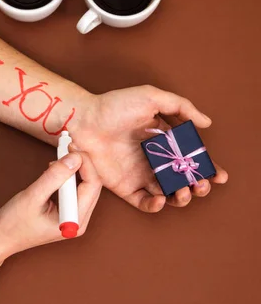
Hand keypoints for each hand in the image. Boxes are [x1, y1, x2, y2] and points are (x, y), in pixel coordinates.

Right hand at [0, 152, 101, 283]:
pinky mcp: (68, 212)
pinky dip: (67, 176)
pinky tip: (54, 170)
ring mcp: (75, 217)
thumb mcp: (32, 196)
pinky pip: (75, 189)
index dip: (84, 162)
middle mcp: (80, 220)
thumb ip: (54, 177)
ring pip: (85, 185)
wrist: (0, 239)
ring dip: (73, 168)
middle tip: (66, 146)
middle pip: (93, 184)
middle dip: (81, 163)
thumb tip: (74, 158)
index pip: (92, 185)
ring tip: (58, 157)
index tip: (70, 147)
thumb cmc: (13, 223)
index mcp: (75, 220)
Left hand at [72, 85, 227, 212]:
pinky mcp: (124, 187)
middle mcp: (155, 160)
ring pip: (168, 194)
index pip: (192, 158)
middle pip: (184, 180)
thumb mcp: (151, 98)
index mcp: (165, 141)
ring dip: (181, 198)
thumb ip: (181, 107)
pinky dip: (155, 205)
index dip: (208, 167)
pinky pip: (144, 202)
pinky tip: (161, 198)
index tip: (219, 175)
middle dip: (198, 186)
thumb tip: (206, 122)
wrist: (83, 120)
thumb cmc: (114, 106)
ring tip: (183, 192)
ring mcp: (140, 174)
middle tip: (201, 184)